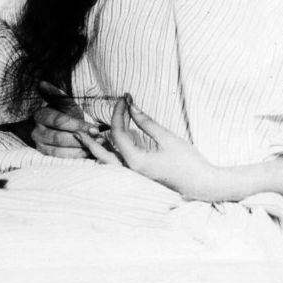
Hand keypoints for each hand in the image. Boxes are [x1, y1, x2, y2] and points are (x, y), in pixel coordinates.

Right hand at [31, 81, 99, 158]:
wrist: (55, 124)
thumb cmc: (62, 110)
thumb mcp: (61, 100)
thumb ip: (53, 92)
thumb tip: (42, 83)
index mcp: (40, 115)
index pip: (59, 121)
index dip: (77, 125)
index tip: (94, 128)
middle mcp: (36, 132)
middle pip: (59, 138)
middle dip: (80, 138)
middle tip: (98, 138)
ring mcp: (40, 146)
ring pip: (60, 151)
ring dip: (80, 149)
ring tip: (96, 145)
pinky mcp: (46, 156)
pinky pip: (61, 159)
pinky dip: (76, 156)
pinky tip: (89, 153)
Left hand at [76, 96, 221, 200]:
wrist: (203, 185)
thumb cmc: (188, 161)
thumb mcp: (167, 138)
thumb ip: (146, 122)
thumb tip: (131, 106)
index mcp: (136, 162)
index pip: (117, 134)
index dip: (119, 112)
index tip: (126, 98)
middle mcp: (130, 173)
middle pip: (102, 155)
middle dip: (89, 141)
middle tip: (79, 129)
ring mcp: (134, 179)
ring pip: (107, 165)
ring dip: (97, 150)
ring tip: (88, 138)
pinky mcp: (139, 180)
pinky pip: (116, 168)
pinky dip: (108, 157)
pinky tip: (107, 148)